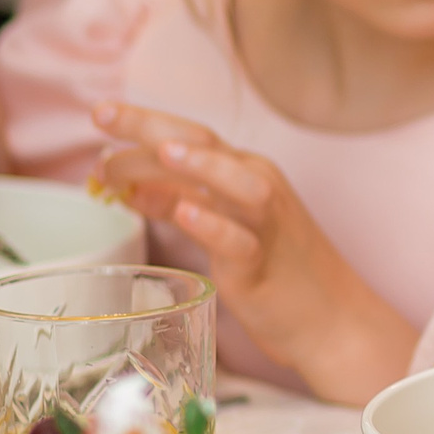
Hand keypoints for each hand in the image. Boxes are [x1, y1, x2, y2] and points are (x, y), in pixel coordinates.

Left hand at [93, 104, 412, 404]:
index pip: (190, 134)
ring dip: (200, 165)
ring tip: (161, 154)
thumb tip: (126, 186)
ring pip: (235, 184)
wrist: (333, 319)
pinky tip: (187, 214)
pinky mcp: (264, 266)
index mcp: (245, 173)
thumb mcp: (220, 226)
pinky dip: (214, 225)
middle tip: (103, 115)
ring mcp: (266, 226)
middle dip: (152, 127)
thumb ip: (176, 202)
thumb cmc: (276, 272)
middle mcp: (258, 188)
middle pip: (204, 145)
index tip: (101, 114)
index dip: (145, 121)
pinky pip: (240, 241)